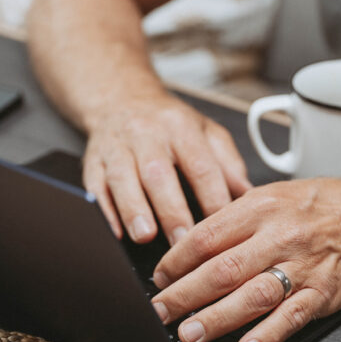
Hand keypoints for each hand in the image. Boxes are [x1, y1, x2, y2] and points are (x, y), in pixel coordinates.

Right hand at [82, 91, 251, 244]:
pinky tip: (115, 231)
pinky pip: (95, 185)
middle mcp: (147, 134)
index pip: (200, 163)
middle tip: (183, 242)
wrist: (122, 99)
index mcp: (181, 127)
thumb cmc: (169, 123)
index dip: (211, 195)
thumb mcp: (207, 130)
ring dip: (134, 209)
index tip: (221, 225)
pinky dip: (104, 210)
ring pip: (122, 178)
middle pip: (158, 173)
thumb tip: (247, 196)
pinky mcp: (92, 161)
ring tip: (146, 236)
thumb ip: (229, 162)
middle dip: (171, 210)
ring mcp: (116, 147)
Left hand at [150, 177, 340, 341]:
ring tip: (190, 332)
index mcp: (262, 207)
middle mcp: (279, 236)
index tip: (161, 276)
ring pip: (252, 294)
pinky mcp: (324, 292)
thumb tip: (197, 241)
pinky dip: (269, 334)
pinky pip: (293, 316)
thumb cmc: (326, 203)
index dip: (177, 259)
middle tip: (161, 310)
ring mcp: (302, 266)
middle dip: (185, 294)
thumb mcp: (276, 193)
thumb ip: (238, 217)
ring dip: (217, 318)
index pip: (207, 236)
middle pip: (222, 269)